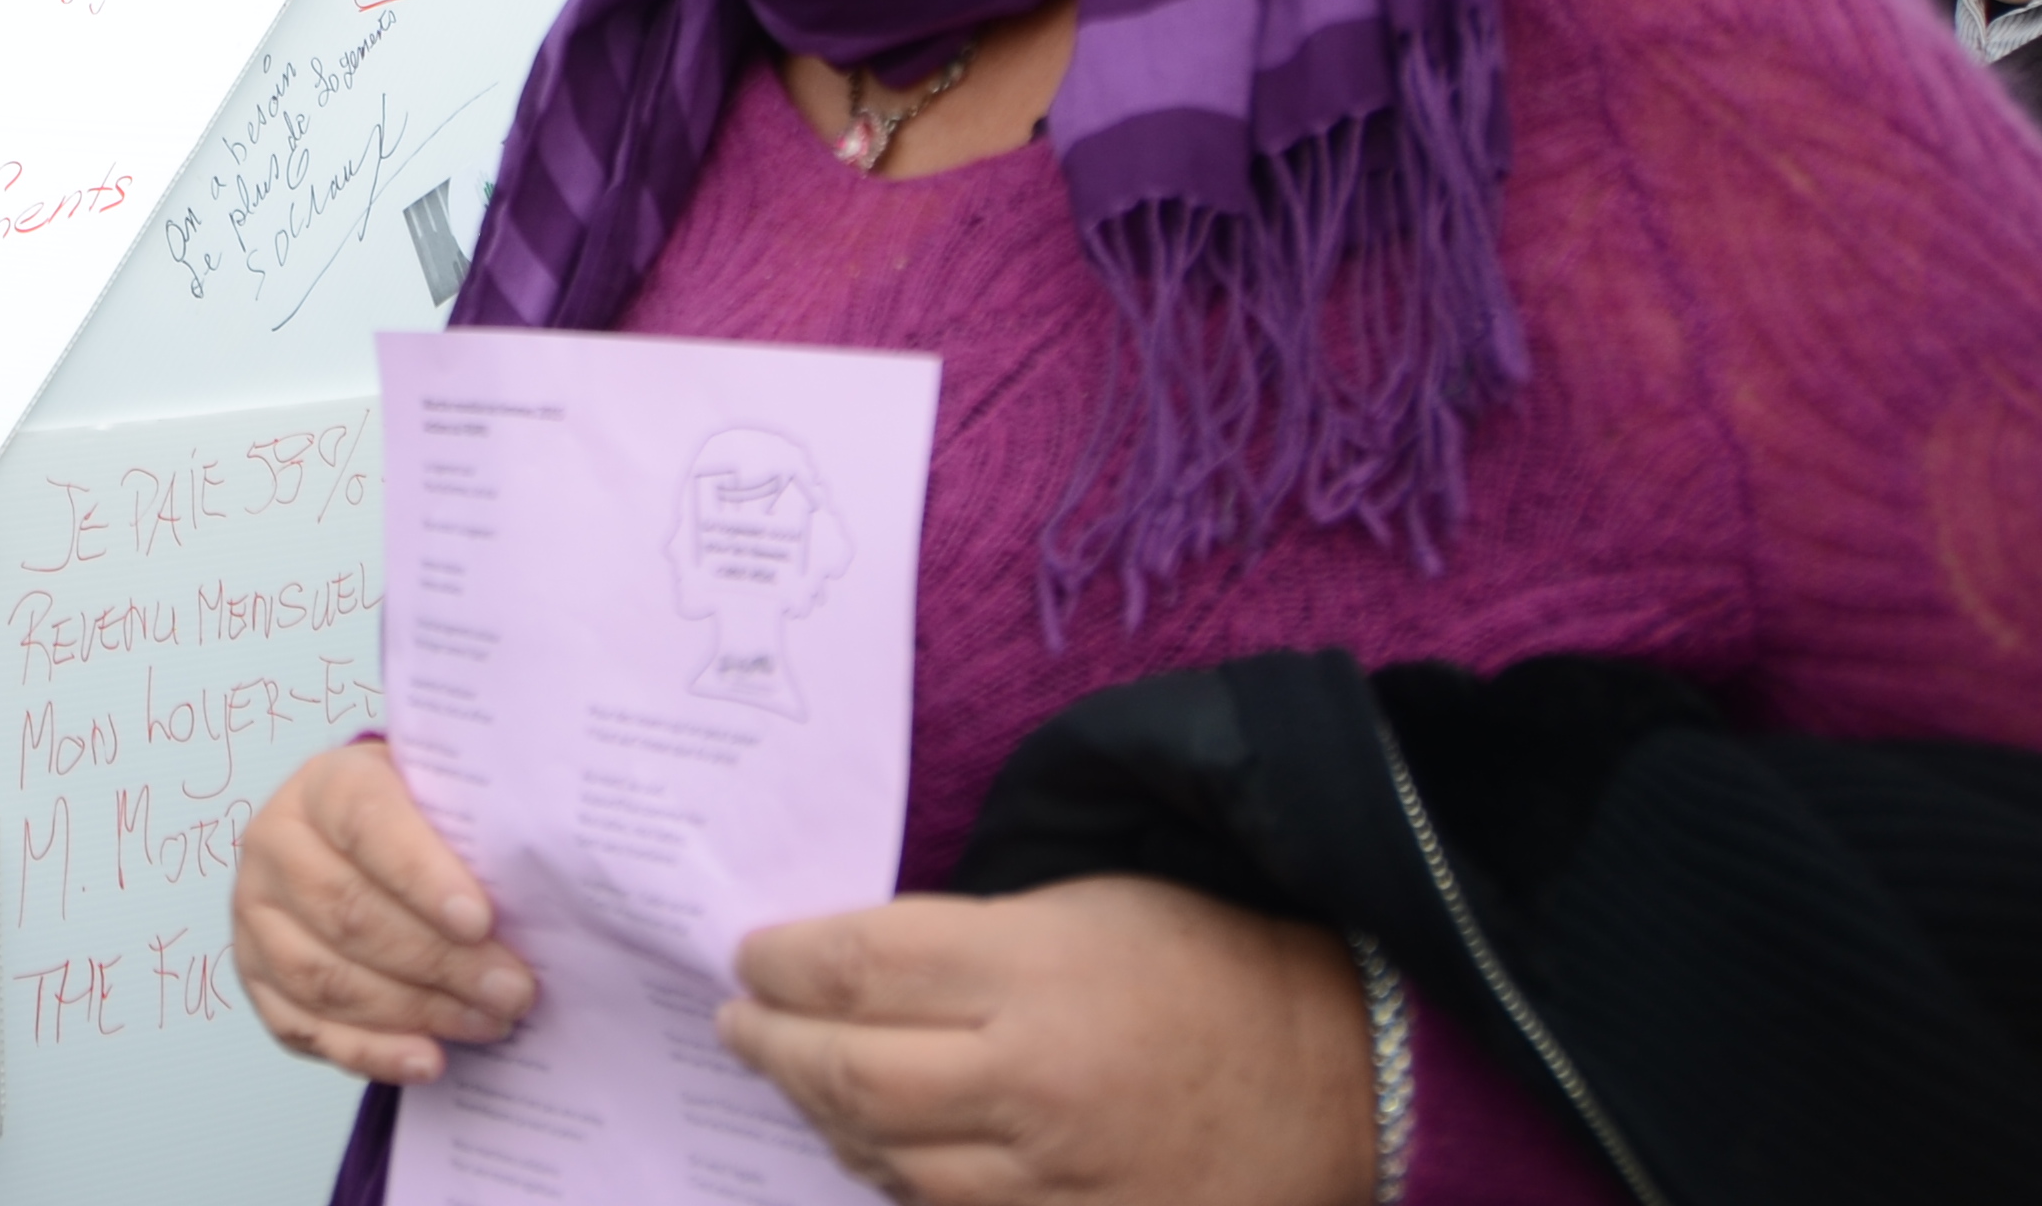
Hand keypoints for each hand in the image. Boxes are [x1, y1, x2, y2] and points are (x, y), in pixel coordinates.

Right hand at [233, 738, 535, 1081]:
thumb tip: (535, 893)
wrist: (361, 843)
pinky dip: (370, 1052)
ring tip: (487, 1022)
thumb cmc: (416, 825)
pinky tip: (426, 1060)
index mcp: (323, 786)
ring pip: (325, 975)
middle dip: (438, 960)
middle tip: (511, 989)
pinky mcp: (256, 976)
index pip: (366, 823)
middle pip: (348, 911)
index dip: (421, 874)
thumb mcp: (441, 799)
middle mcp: (275, 844)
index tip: (479, 920)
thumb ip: (473, 831)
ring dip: (414, 1010)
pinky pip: (305, 1027)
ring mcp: (256, 914)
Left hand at [719, 877, 1374, 1205]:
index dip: (779, 961)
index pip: (854, 966)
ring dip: (820, 1119)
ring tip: (794, 1080)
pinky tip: (872, 1151)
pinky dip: (895, 1183)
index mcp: (1033, 973)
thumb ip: (963, 941)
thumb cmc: (1209, 966)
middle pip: (847, 1073)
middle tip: (736, 1022)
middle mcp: (1032, 1083)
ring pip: (883, 1161)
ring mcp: (1056, 1179)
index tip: (750, 954)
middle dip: (769, 1044)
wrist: (1348, 1078)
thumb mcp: (1084, 906)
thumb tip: (842, 963)